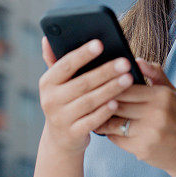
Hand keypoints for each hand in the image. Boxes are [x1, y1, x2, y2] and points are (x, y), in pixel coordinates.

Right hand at [38, 36, 134, 156]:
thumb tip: (47, 38)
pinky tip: (117, 102)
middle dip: (105, 72)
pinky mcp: (73, 134)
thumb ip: (55, 61)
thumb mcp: (57, 84)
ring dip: (110, 89)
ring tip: (128, 79)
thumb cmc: (64, 101)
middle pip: (82, 83)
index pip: (65, 65)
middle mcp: (50, 100)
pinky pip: (92, 121)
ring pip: (89, 101)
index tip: (100, 44)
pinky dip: (104, 112)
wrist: (60, 139)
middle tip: (125, 63)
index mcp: (47, 83)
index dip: (83, 54)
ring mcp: (61, 118)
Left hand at [93, 58, 175, 174]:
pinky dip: (109, 133)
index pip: (126, 86)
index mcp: (162, 96)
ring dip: (101, 118)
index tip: (98, 81)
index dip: (110, 84)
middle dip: (101, 101)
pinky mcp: (142, 149)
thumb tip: (137, 59)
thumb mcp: (174, 93)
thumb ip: (155, 75)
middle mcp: (156, 113)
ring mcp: (148, 133)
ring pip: (114, 122)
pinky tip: (105, 128)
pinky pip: (117, 138)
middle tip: (87, 97)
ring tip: (92, 113)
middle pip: (117, 103)